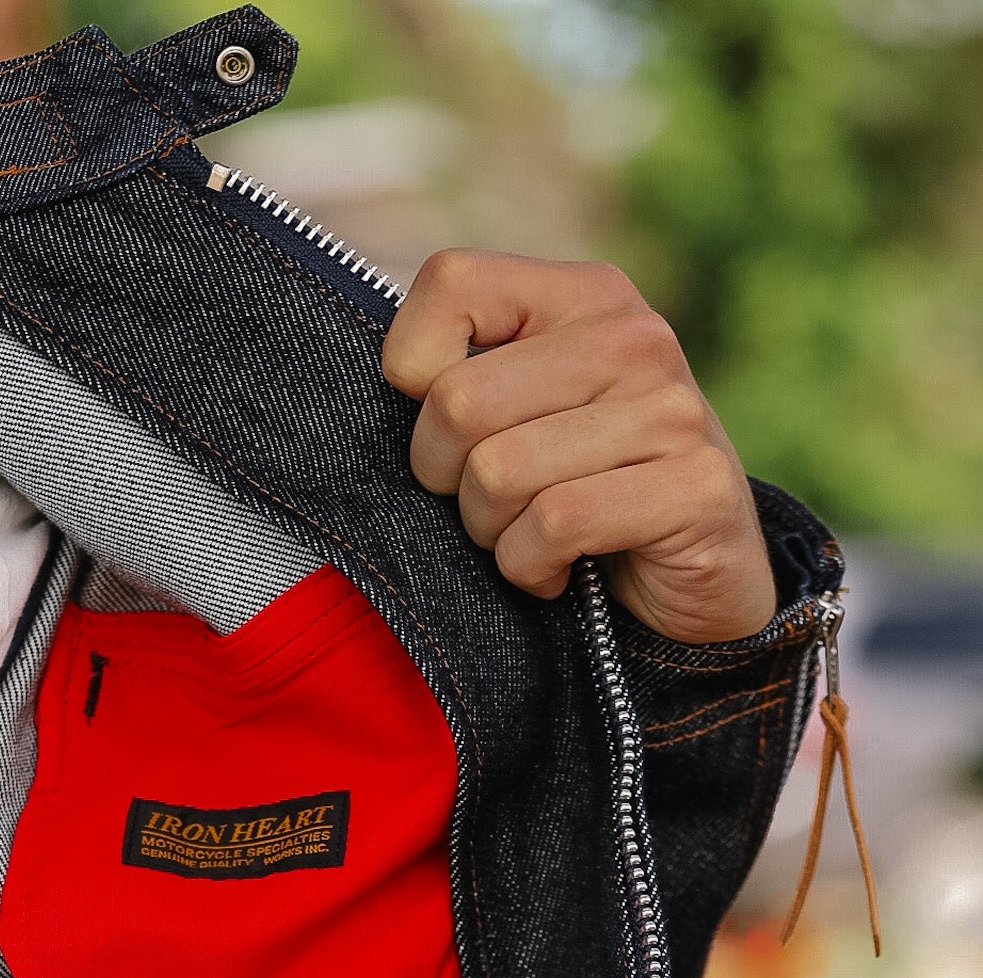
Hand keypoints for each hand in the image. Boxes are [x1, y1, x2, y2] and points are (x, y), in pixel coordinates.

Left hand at [382, 249, 776, 644]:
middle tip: (493, 506)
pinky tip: (561, 570)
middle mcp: (634, 336)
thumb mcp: (527, 414)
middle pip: (457, 401)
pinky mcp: (697, 487)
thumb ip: (467, 376)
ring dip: (493, 534)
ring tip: (533, 538)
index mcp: (585, 296)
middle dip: (448, 480)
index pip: (449, 282)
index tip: (451, 428)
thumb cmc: (586, 496)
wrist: (702, 581)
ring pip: (499, 472)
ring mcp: (672, 410)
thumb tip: (389, 374)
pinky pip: (554, 524)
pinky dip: (532, 568)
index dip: (413, 371)